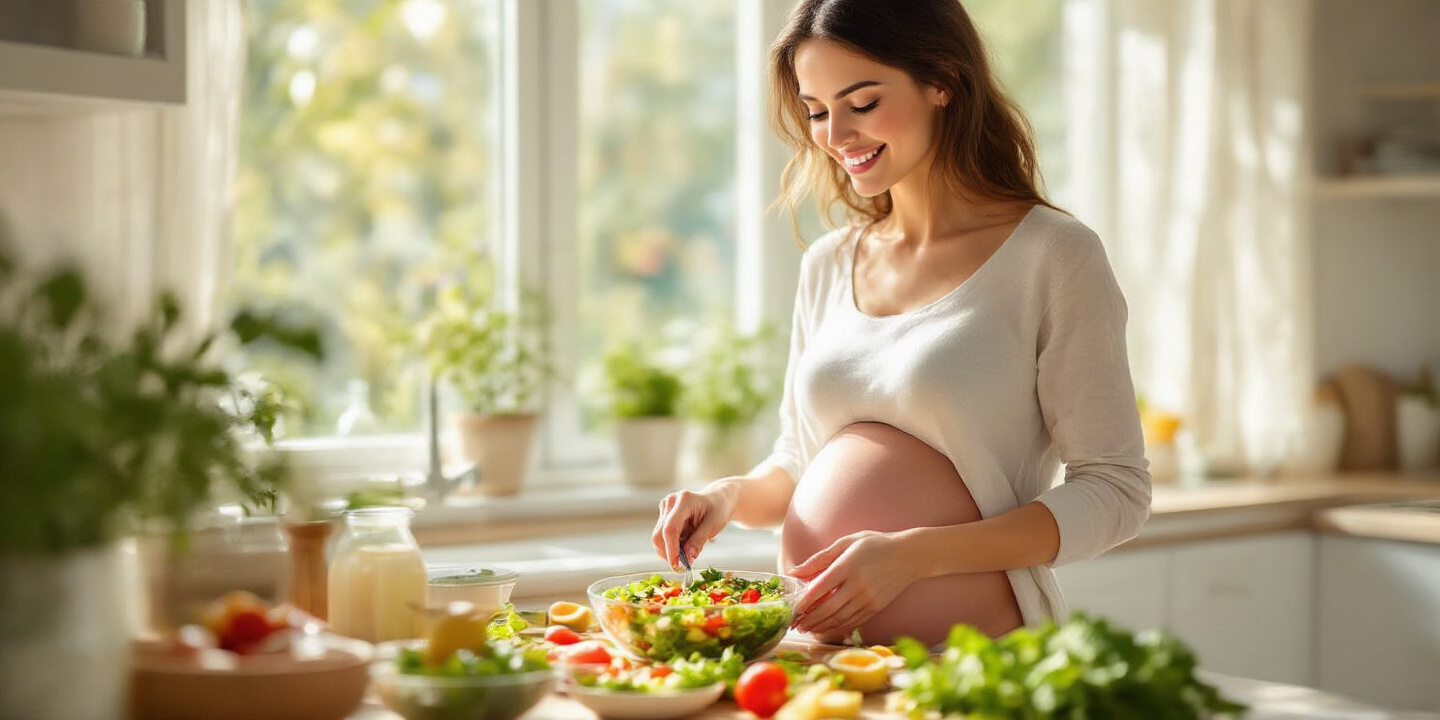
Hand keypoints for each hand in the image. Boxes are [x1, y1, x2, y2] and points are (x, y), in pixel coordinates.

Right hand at [651, 484, 737, 570]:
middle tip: (683, 566)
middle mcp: (670, 502)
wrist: (717, 500)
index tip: (677, 565)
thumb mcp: (714, 525)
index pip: (670, 528)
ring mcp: (665, 508)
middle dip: (669, 553)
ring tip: (687, 552)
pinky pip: (661, 536)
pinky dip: (670, 546)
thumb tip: (687, 559)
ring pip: (658, 537)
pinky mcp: (663, 515)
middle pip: (660, 534)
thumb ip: (699, 541)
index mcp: (684, 500)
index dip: (671, 549)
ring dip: (669, 550)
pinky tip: (683, 545)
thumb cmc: (717, 509)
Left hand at [788, 530, 919, 636]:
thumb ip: (820, 558)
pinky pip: (853, 621)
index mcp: (848, 565)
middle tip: (795, 624)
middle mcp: (858, 584)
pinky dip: (837, 627)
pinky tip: (826, 628)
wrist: (910, 555)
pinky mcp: (876, 607)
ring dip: (821, 626)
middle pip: (828, 607)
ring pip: (840, 618)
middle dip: (809, 619)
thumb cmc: (875, 544)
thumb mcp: (847, 542)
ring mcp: (869, 598)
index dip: (804, 601)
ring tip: (807, 628)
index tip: (792, 609)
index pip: (820, 587)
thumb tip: (795, 572)